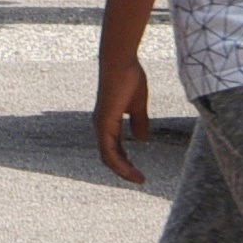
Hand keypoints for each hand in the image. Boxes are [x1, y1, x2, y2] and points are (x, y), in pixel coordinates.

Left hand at [90, 34, 153, 184]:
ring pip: (108, 158)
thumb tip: (142, 138)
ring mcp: (101, 126)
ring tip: (138, 179)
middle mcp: (101, 126)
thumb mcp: (138, 105)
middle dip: (124, 170)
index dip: (126, 162)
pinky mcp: (104, 123)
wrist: (121, 62)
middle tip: (139, 179)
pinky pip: (109, 151)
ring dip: (123, 171)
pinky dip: (119, 163)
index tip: (139, 173)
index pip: (114, 149)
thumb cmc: (129, 78)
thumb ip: (139, 121)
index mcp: (108, 122)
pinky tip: (130, 169)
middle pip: (109, 157)